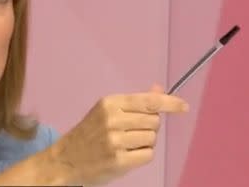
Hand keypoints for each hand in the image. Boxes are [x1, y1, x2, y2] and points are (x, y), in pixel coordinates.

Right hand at [50, 84, 187, 185]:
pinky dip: (141, 155)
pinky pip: (147, 154)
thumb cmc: (88, 134)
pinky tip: (126, 155)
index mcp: (109, 103)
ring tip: (126, 145)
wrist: (64, 159)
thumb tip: (159, 89)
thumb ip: (134, 102)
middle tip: (131, 132)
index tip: (183, 106)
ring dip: (145, 142)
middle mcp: (112, 119)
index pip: (148, 101)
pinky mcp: (119, 161)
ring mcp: (115, 141)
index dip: (169, 103)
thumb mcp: (106, 111)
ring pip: (152, 138)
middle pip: (154, 121)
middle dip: (149, 127)